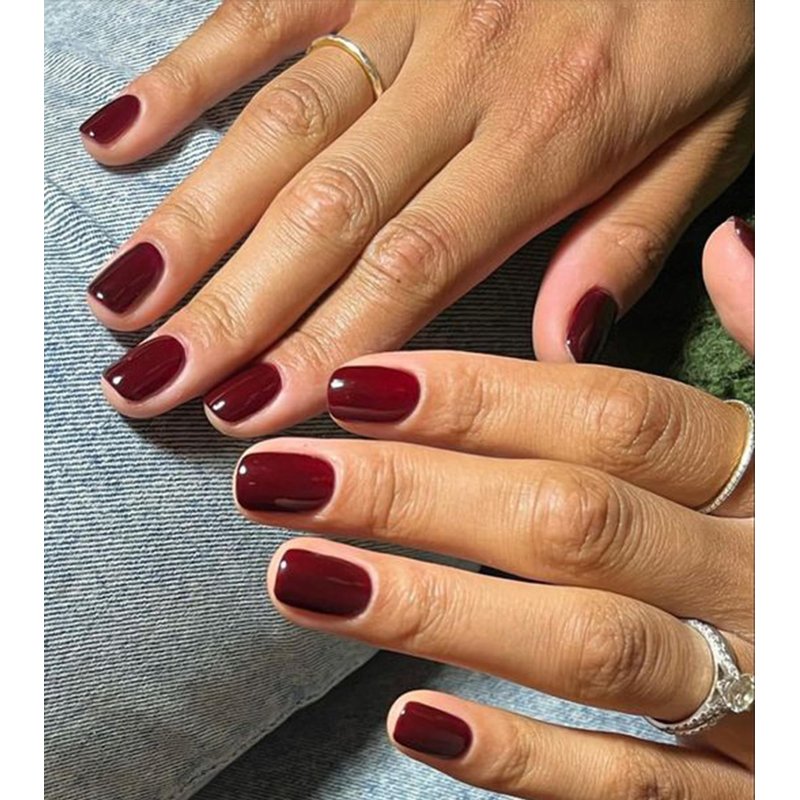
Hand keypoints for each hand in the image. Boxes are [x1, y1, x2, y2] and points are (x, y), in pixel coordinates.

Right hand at [83, 0, 752, 434]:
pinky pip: (260, 10)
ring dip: (190, 220)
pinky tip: (118, 137)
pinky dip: (183, 73)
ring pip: (275, 125)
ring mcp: (405, 3)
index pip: (410, 269)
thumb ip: (628, 243)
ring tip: (121, 301)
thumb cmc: (707, 16)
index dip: (321, 349)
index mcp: (553, 133)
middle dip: (230, 308)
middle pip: (322, 213)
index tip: (250, 415)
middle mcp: (465, 70)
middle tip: (151, 381)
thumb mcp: (707, 139)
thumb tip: (562, 346)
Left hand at [231, 219, 754, 796]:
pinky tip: (416, 721)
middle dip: (414, 495)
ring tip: (300, 576)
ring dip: (434, 611)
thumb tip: (728, 246)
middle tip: (279, 476)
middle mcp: (759, 576)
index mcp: (777, 478)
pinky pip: (630, 787)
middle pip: (569, 519)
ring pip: (583, 644)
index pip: (614, 418)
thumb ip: (777, 343)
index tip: (353, 386)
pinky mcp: (736, 790)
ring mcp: (754, 691)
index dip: (480, 398)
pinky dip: (525, 759)